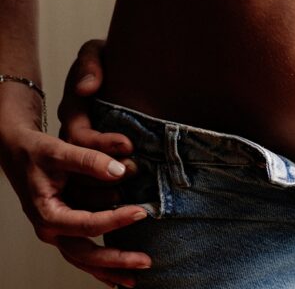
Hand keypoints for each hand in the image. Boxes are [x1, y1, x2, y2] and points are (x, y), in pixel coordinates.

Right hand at [52, 39, 148, 285]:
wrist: (18, 152)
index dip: (115, 220)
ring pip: (84, 260)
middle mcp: (51, 230)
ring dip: (110, 269)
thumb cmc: (36, 151)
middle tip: (145, 262)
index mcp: (48, 214)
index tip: (141, 212)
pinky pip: (82, 253)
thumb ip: (89, 159)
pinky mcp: (64, 230)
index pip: (86, 224)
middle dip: (116, 260)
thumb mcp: (60, 150)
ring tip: (136, 278)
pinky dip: (100, 266)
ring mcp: (57, 233)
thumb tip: (119, 170)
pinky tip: (117, 276)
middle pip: (85, 253)